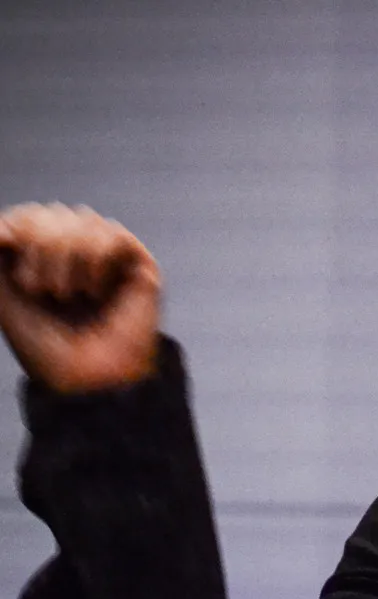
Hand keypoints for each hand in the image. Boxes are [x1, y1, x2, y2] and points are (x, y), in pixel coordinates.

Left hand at [0, 203, 159, 393]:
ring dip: (66, 255)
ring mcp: (109, 259)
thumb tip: (2, 224)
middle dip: (39, 246)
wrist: (85, 381)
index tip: (2, 246)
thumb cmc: (45, 348)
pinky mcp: (139, 266)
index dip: (15, 225)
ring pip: (83, 219)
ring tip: (68, 295)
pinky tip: (96, 292)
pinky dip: (97, 260)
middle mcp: (76, 254)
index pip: (28, 216)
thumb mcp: (3, 296)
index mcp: (42, 259)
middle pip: (53, 213)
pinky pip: (113, 235)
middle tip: (39, 290)